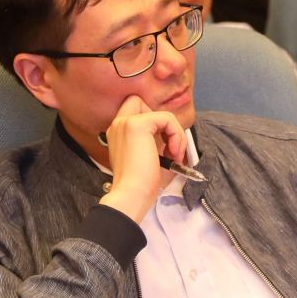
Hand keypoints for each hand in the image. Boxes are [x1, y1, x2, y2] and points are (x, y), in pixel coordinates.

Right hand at [98, 95, 186, 221]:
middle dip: (162, 122)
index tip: (164, 147)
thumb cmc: (143, 184)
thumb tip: (178, 137)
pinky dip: (176, 135)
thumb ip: (161, 142)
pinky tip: (173, 153)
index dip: (155, 123)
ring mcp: (125, 122)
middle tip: (169, 146)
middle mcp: (118, 124)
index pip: (136, 110)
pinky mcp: (136, 125)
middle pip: (143, 103)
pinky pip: (167, 118)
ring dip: (175, 133)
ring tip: (174, 155)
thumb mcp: (153, 158)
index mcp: (119, 133)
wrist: (132, 194)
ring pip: (161, 113)